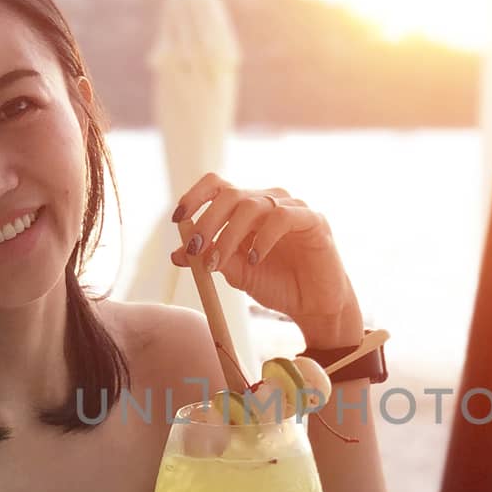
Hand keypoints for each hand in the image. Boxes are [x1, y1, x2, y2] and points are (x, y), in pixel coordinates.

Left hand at [170, 173, 361, 343]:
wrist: (315, 306)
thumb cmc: (278, 284)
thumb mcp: (237, 273)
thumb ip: (212, 259)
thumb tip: (177, 254)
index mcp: (248, 208)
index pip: (217, 186)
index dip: (194, 196)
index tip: (178, 219)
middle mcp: (268, 201)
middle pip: (230, 194)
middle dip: (206, 222)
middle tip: (195, 250)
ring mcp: (292, 208)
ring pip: (252, 205)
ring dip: (228, 234)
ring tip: (219, 263)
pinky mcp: (313, 220)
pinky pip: (282, 218)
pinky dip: (262, 238)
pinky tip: (255, 259)